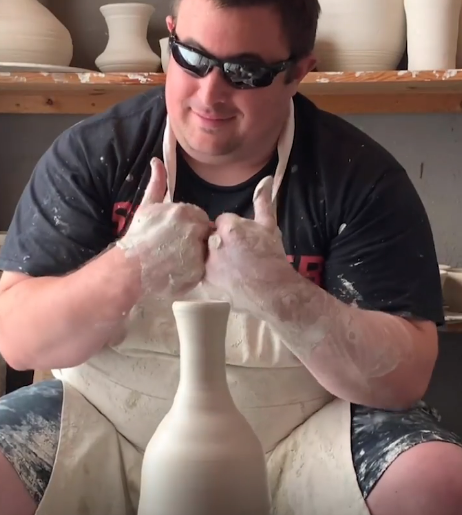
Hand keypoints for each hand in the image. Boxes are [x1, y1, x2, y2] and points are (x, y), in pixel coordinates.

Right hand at [117, 158, 210, 297]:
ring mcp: (197, 252)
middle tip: (175, 248)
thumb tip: (157, 161)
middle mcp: (194, 230)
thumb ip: (157, 184)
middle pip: (205, 233)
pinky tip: (179, 269)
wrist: (128, 269)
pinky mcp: (198, 271)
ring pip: (205, 251)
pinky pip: (203, 268)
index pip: (200, 217)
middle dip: (195, 239)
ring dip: (196, 254)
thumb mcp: (147, 206)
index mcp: (185, 212)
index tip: (176, 234)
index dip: (190, 226)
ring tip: (176, 259)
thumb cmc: (137, 237)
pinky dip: (194, 269)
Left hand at [203, 176, 295, 314]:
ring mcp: (208, 264)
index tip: (243, 241)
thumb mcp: (269, 227)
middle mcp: (214, 243)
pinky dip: (212, 274)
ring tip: (234, 268)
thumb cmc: (272, 257)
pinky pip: (203, 272)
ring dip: (215, 258)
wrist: (274, 292)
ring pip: (205, 254)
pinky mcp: (205, 282)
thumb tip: (265, 179)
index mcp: (228, 226)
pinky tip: (227, 278)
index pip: (221, 221)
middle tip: (239, 255)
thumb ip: (263, 202)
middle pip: (211, 236)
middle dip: (222, 243)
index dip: (233, 230)